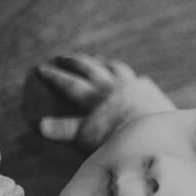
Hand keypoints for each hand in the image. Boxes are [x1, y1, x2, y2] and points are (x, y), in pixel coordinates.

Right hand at [35, 54, 174, 153]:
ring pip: (114, 68)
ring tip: (98, 60)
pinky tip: (133, 78)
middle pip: (90, 69)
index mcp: (95, 97)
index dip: (54, 76)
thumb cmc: (118, 139)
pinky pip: (137, 79)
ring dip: (103, 63)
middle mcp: (112, 86)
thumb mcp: (86, 137)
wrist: (155, 134)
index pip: (69, 84)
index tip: (40, 68)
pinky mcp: (150, 91)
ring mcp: (132, 85)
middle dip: (75, 63)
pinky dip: (131, 77)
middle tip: (63, 57)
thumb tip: (40, 125)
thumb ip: (64, 129)